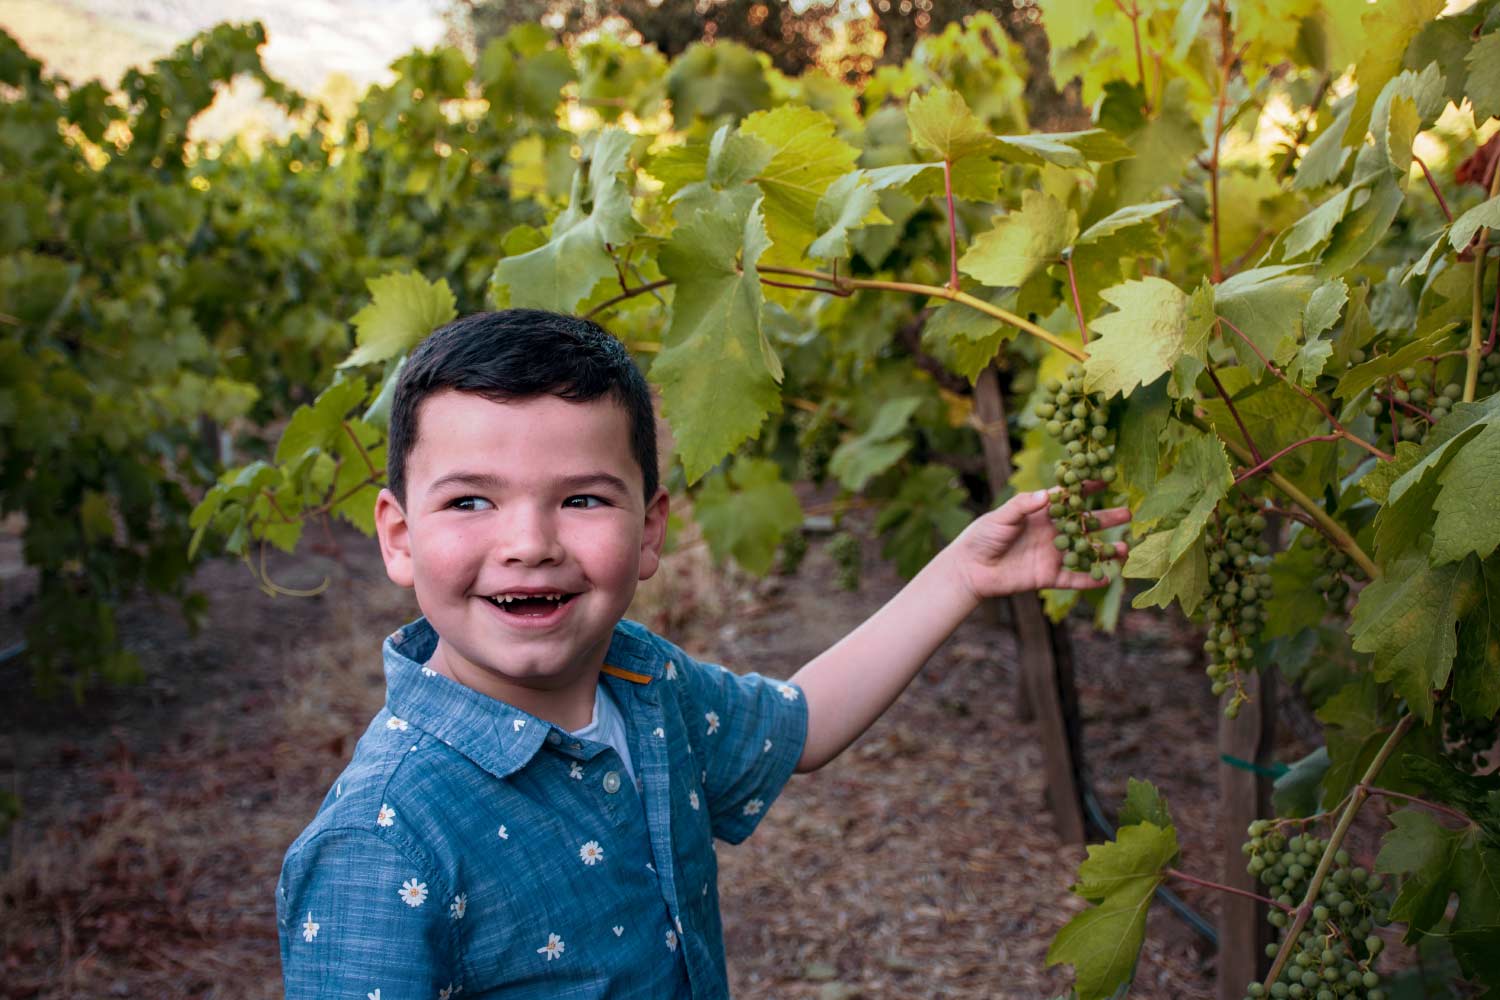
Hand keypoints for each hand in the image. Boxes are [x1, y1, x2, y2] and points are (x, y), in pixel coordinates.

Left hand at [949, 486, 1130, 599]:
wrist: (970, 568)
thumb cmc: (983, 535)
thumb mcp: (1002, 516)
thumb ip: (1025, 504)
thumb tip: (1050, 493)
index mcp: (1042, 513)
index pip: (1070, 497)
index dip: (1087, 488)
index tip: (1107, 477)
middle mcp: (1052, 532)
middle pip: (1085, 524)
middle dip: (1106, 518)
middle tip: (1129, 513)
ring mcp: (1052, 555)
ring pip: (1085, 552)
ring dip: (1105, 551)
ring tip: (1125, 549)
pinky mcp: (1048, 577)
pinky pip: (1073, 579)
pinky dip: (1090, 579)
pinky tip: (1108, 578)